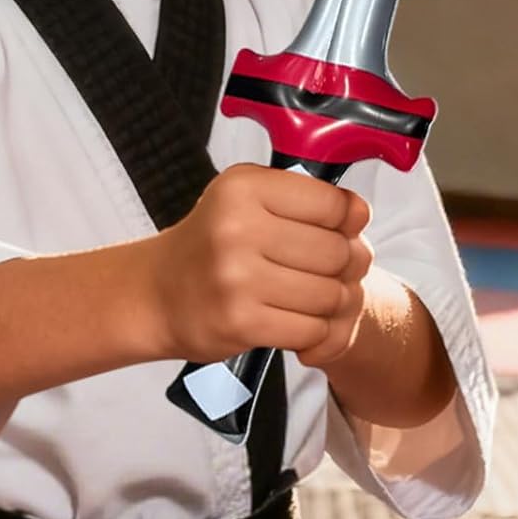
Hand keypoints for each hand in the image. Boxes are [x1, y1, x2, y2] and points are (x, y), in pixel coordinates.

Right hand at [149, 162, 372, 364]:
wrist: (156, 294)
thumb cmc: (212, 244)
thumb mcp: (246, 198)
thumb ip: (303, 198)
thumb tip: (361, 213)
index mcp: (244, 187)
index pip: (333, 204)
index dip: (348, 221)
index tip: (338, 230)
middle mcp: (238, 228)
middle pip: (338, 252)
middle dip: (344, 266)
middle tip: (326, 271)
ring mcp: (238, 278)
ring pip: (330, 294)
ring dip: (330, 302)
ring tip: (310, 297)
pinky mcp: (240, 323)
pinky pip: (312, 329)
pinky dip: (314, 331)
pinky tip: (297, 321)